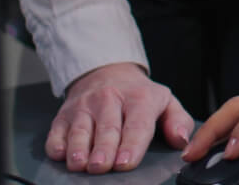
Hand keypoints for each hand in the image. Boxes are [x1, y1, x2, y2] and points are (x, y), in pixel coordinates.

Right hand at [46, 61, 193, 173]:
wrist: (107, 72)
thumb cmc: (138, 94)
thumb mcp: (165, 101)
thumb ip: (178, 120)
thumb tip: (181, 140)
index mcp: (139, 98)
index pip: (137, 123)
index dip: (131, 144)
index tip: (126, 162)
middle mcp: (109, 100)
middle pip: (107, 128)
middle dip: (104, 149)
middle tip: (102, 166)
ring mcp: (84, 107)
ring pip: (81, 130)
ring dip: (79, 148)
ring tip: (80, 164)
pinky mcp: (64, 115)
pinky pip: (57, 131)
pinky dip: (58, 143)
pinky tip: (61, 153)